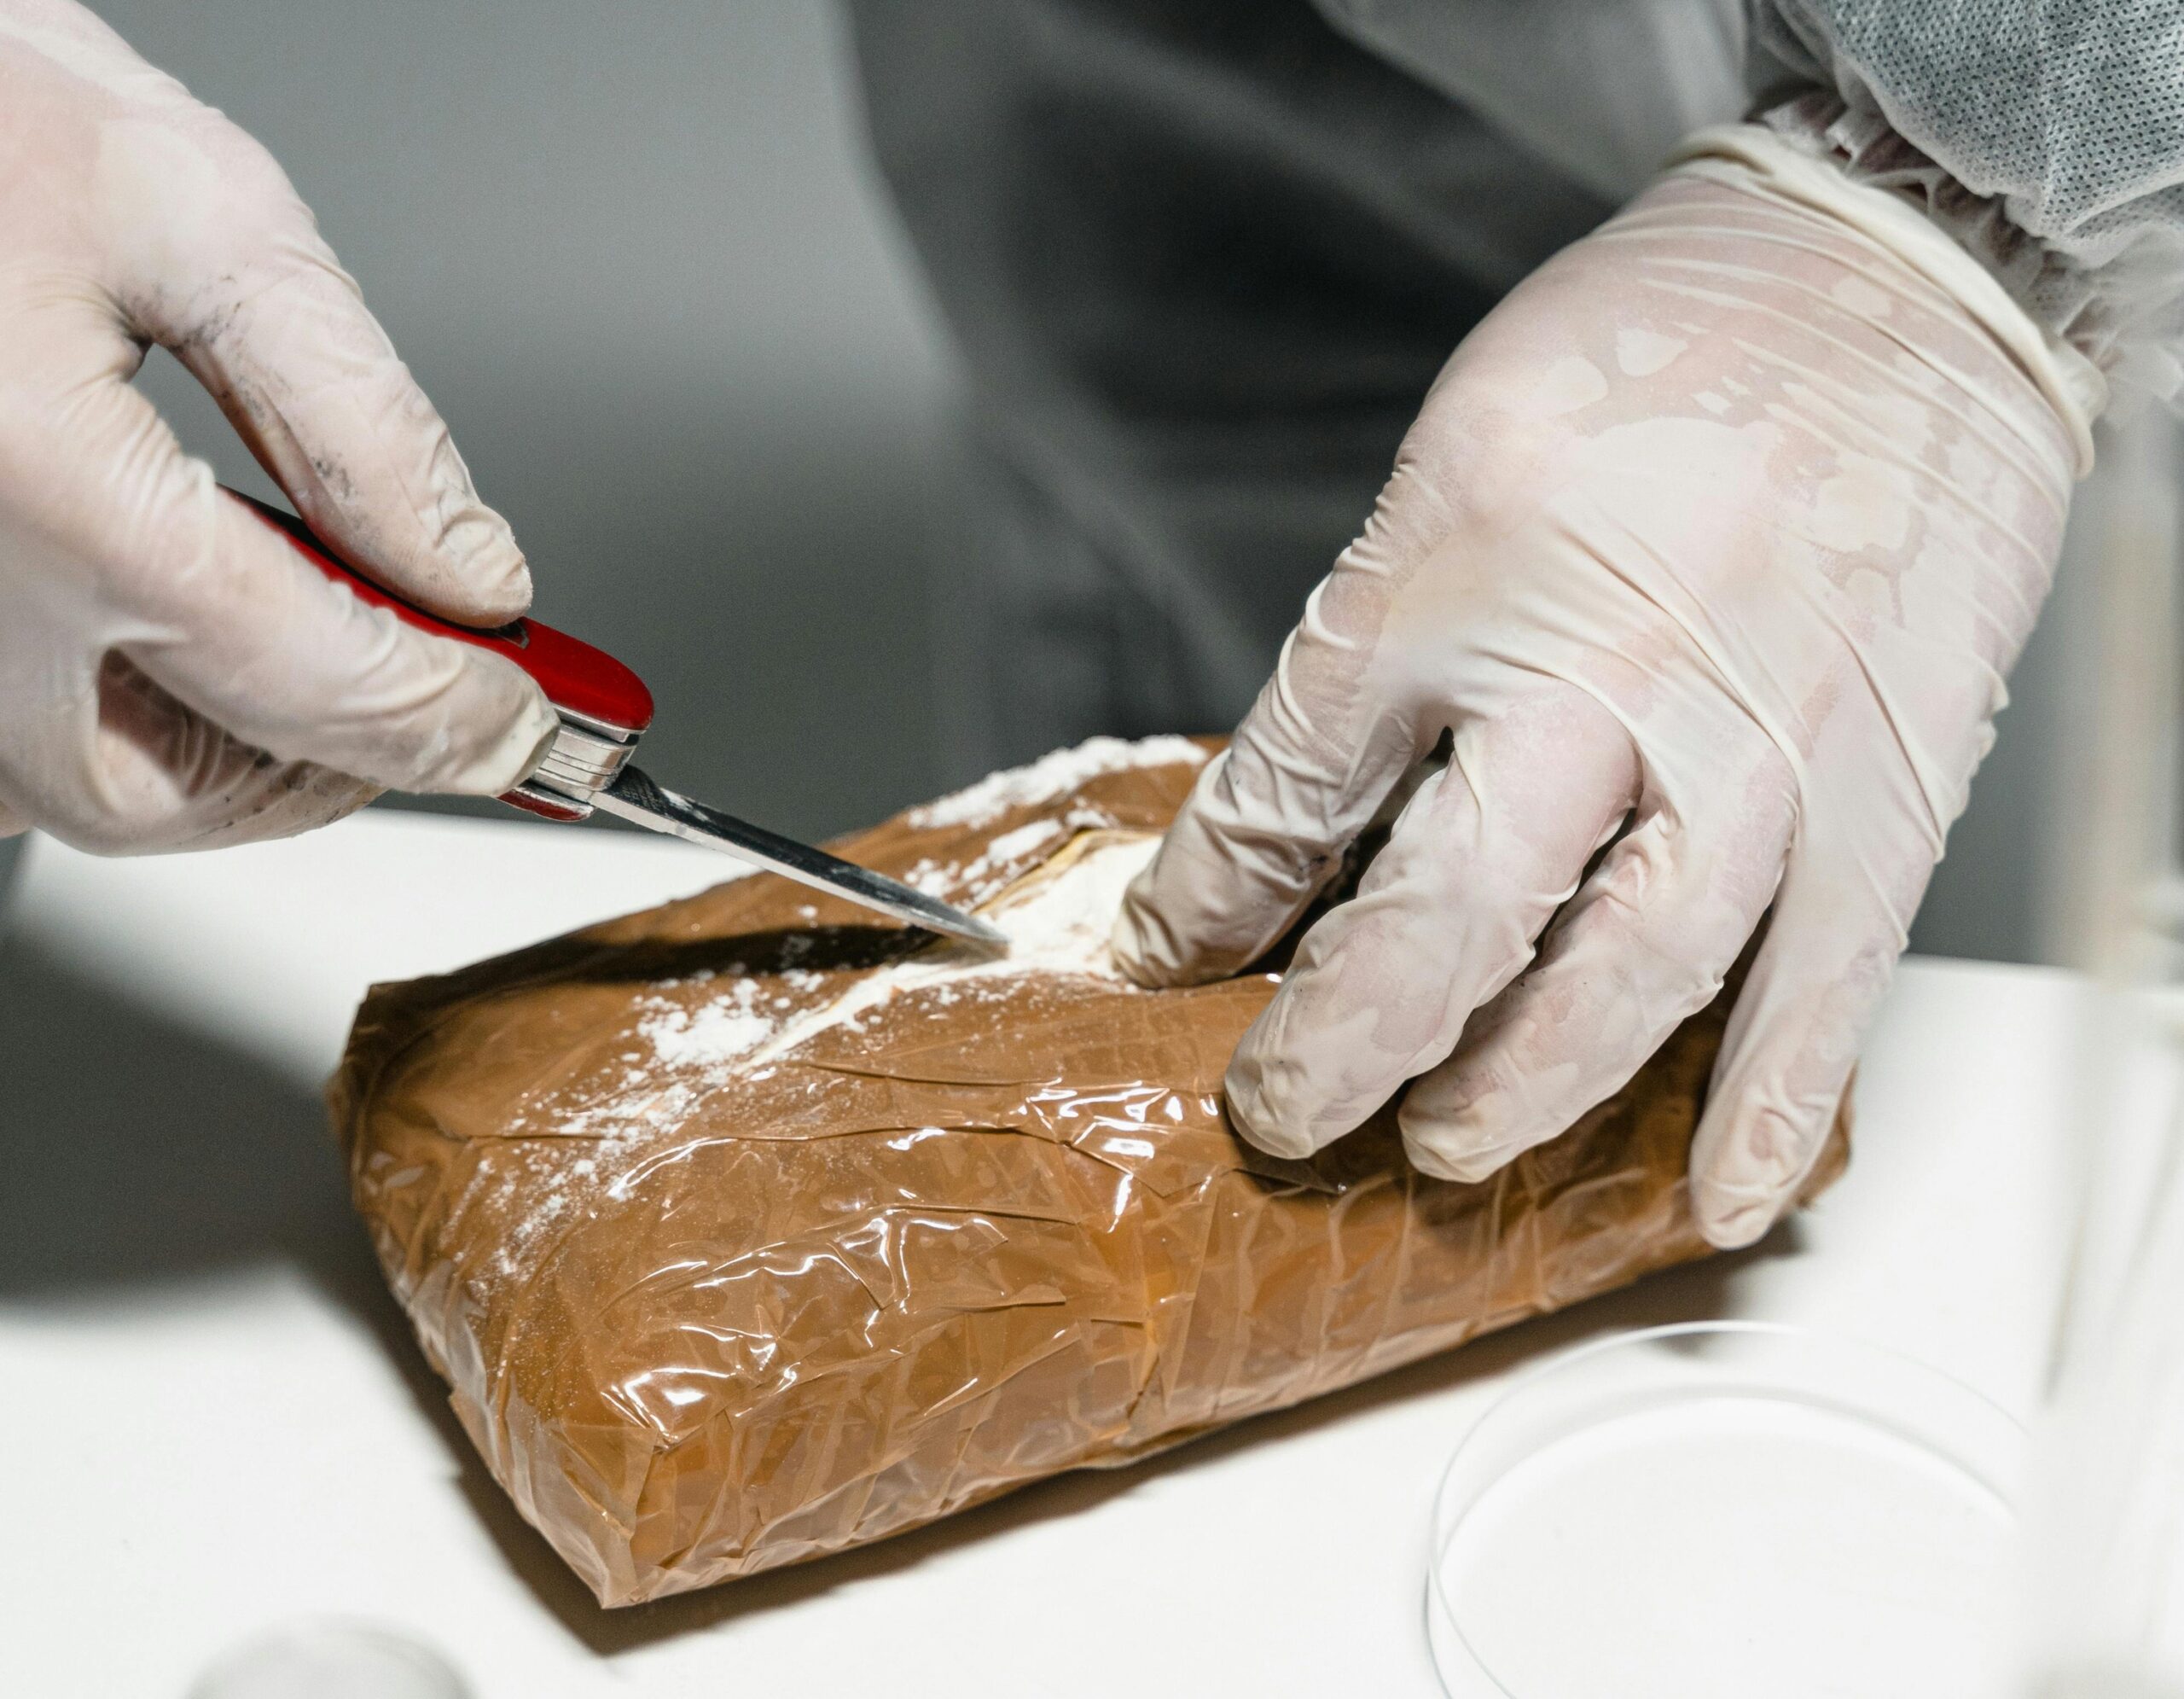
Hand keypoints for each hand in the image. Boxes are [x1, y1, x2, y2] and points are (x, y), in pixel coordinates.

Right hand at [0, 0, 554, 852]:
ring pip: (79, 790)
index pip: (322, 685)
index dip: (464, 713)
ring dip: (225, 752)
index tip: (540, 712)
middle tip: (431, 685)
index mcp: (44, 488)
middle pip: (178, 793)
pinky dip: (119, 719)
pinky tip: (186, 628)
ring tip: (314, 637)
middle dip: (331, 758)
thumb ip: (353, 412)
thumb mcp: (196, 210)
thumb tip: (468, 570)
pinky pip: (6, 740)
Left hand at [1113, 149, 2077, 1246]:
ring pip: (1624, 970)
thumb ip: (1374, 632)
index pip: (1291, 779)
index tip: (1171, 959)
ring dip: (1522, 1088)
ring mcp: (1757, 735)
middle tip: (1285, 1109)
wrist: (1899, 270)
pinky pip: (1826, 975)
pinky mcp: (1885, 778)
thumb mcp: (1457, 452)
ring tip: (1446, 1142)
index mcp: (1464, 563)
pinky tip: (1715, 1191)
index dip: (1211, 898)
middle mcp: (1604, 662)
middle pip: (1445, 909)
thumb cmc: (1669, 346)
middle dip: (1343, 1039)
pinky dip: (1766, 1101)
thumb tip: (1292, 803)